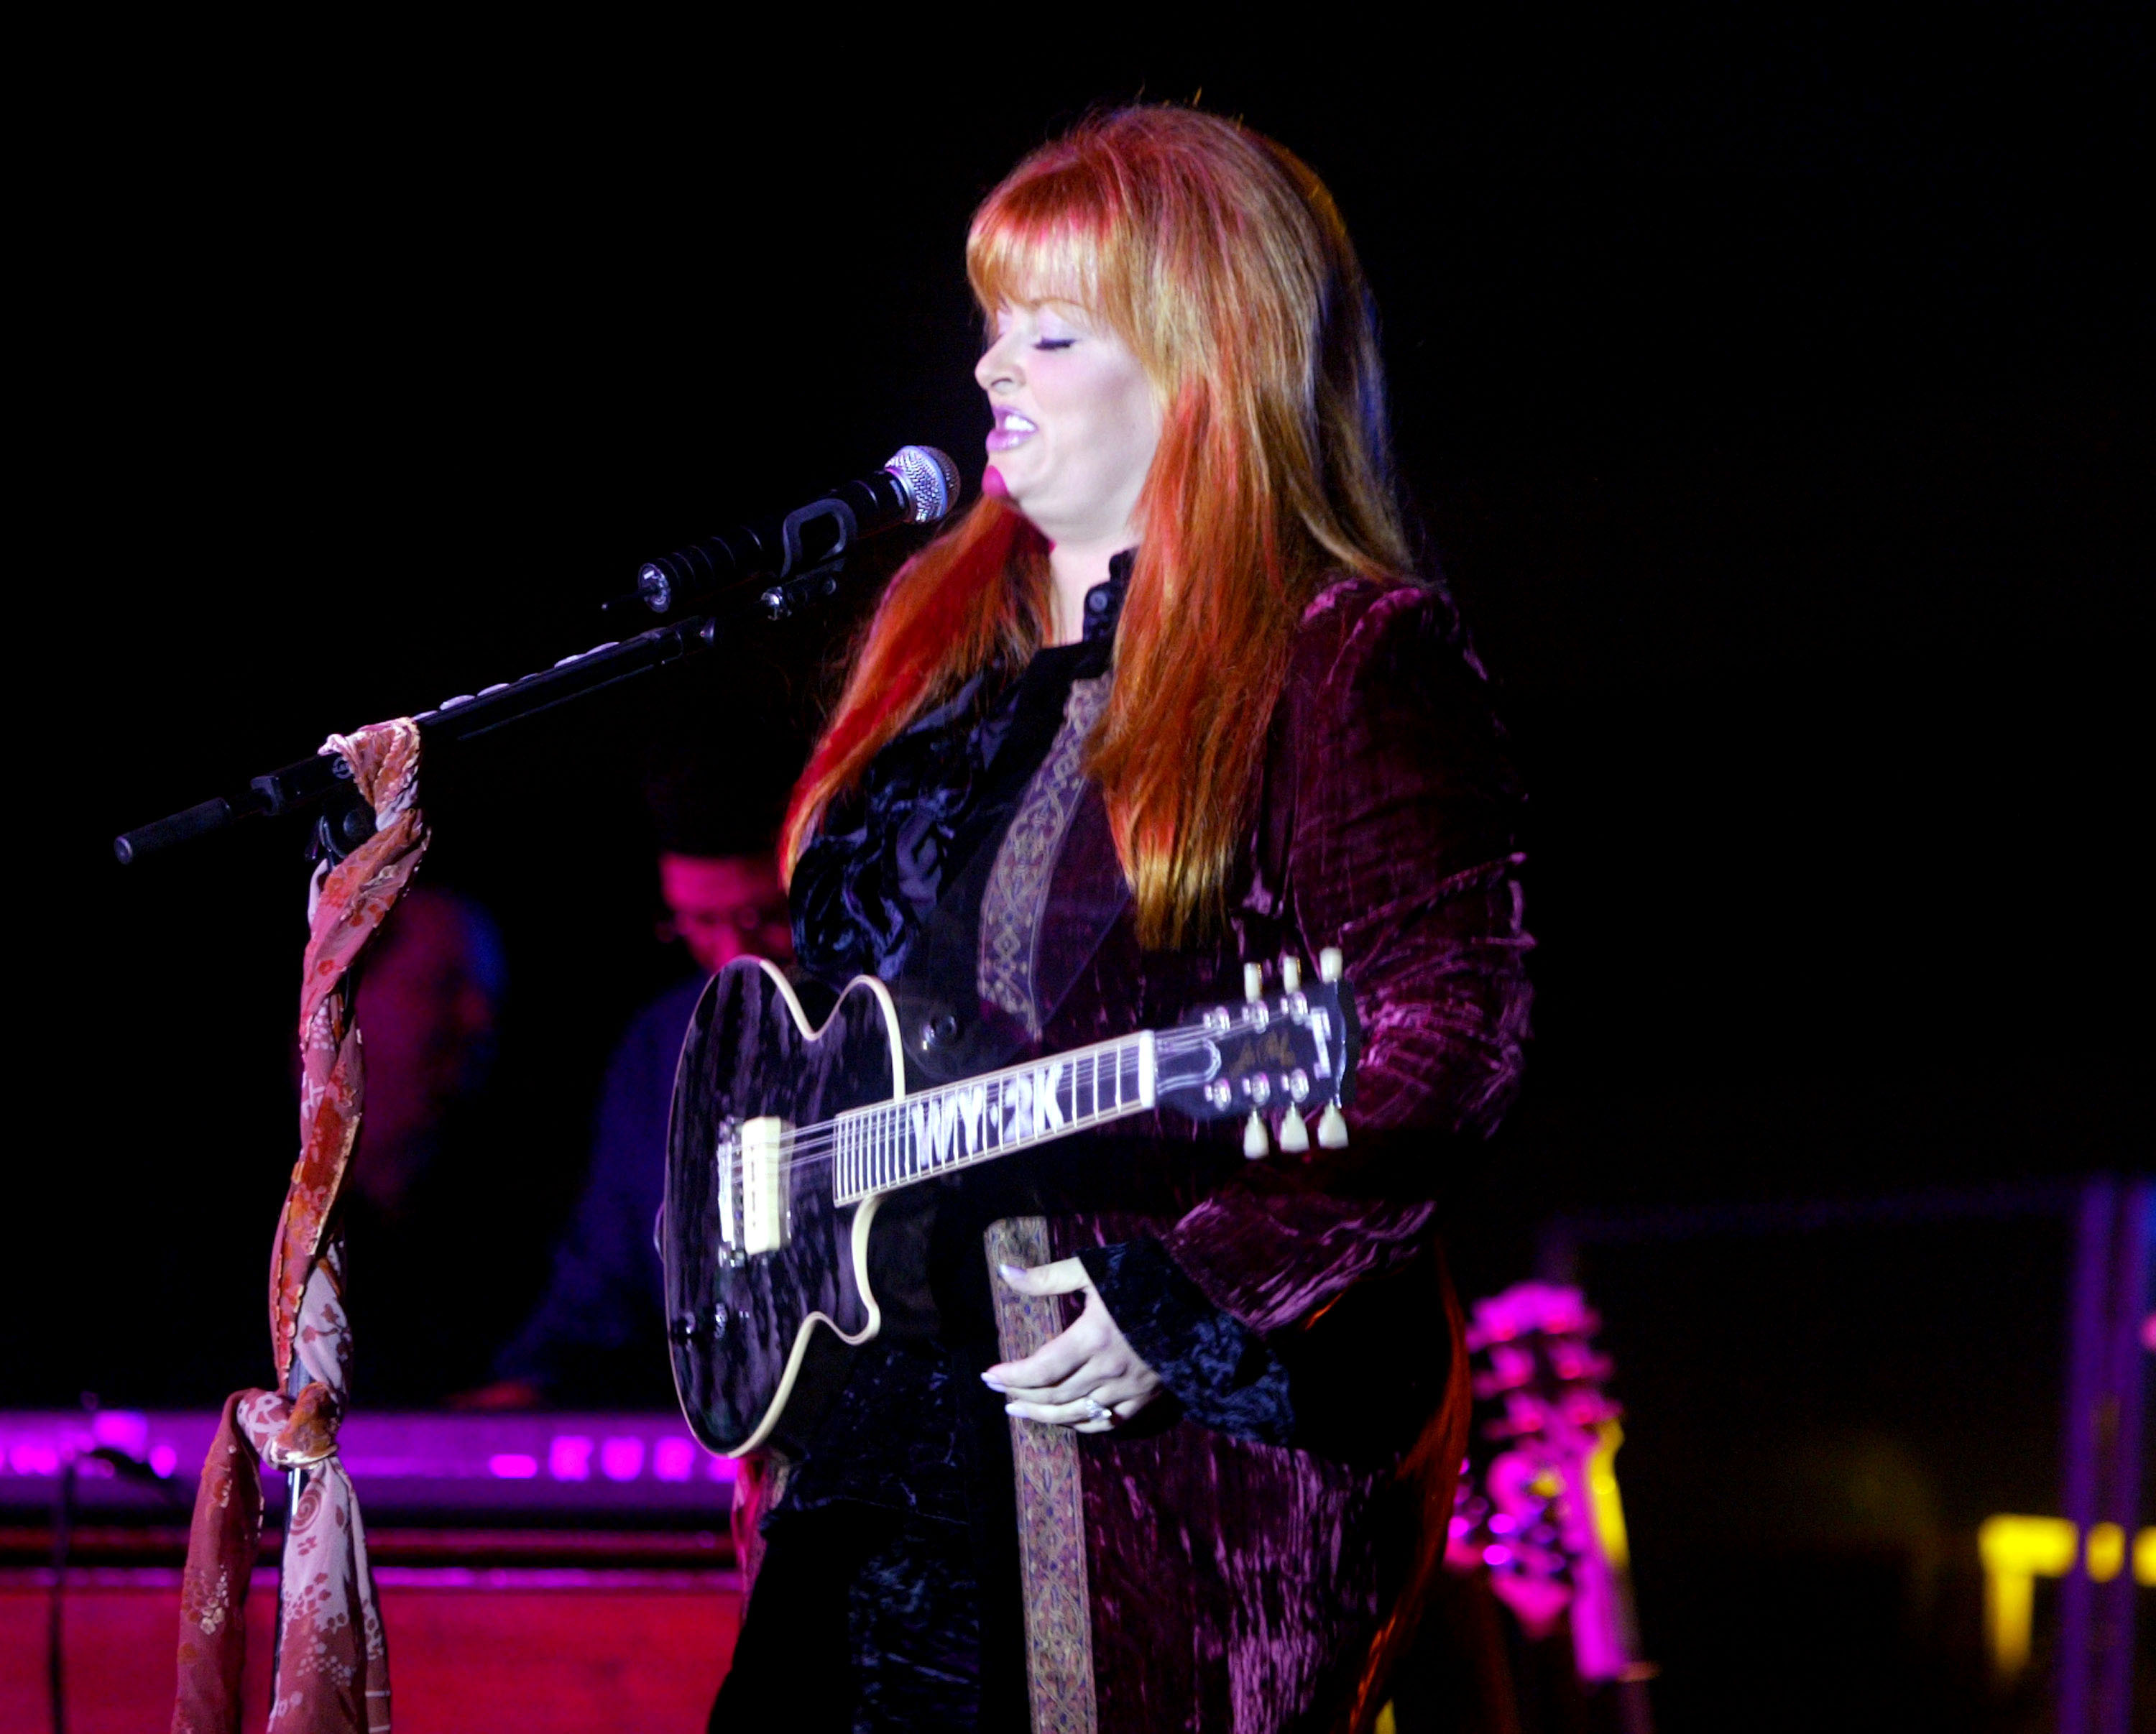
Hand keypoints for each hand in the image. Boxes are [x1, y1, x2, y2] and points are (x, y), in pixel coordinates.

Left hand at [983, 1258, 1163, 1431]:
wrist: (1200, 1294)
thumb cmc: (1143, 1275)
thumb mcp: (1093, 1269)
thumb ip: (1047, 1277)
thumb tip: (1004, 1272)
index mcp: (1094, 1337)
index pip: (1041, 1369)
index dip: (1012, 1376)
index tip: (989, 1375)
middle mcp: (1109, 1370)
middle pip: (1055, 1396)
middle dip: (1021, 1395)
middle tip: (999, 1391)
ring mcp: (1129, 1388)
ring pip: (1077, 1415)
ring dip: (1043, 1416)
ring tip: (1018, 1410)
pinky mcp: (1146, 1397)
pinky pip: (1108, 1424)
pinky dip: (1081, 1425)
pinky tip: (1064, 1420)